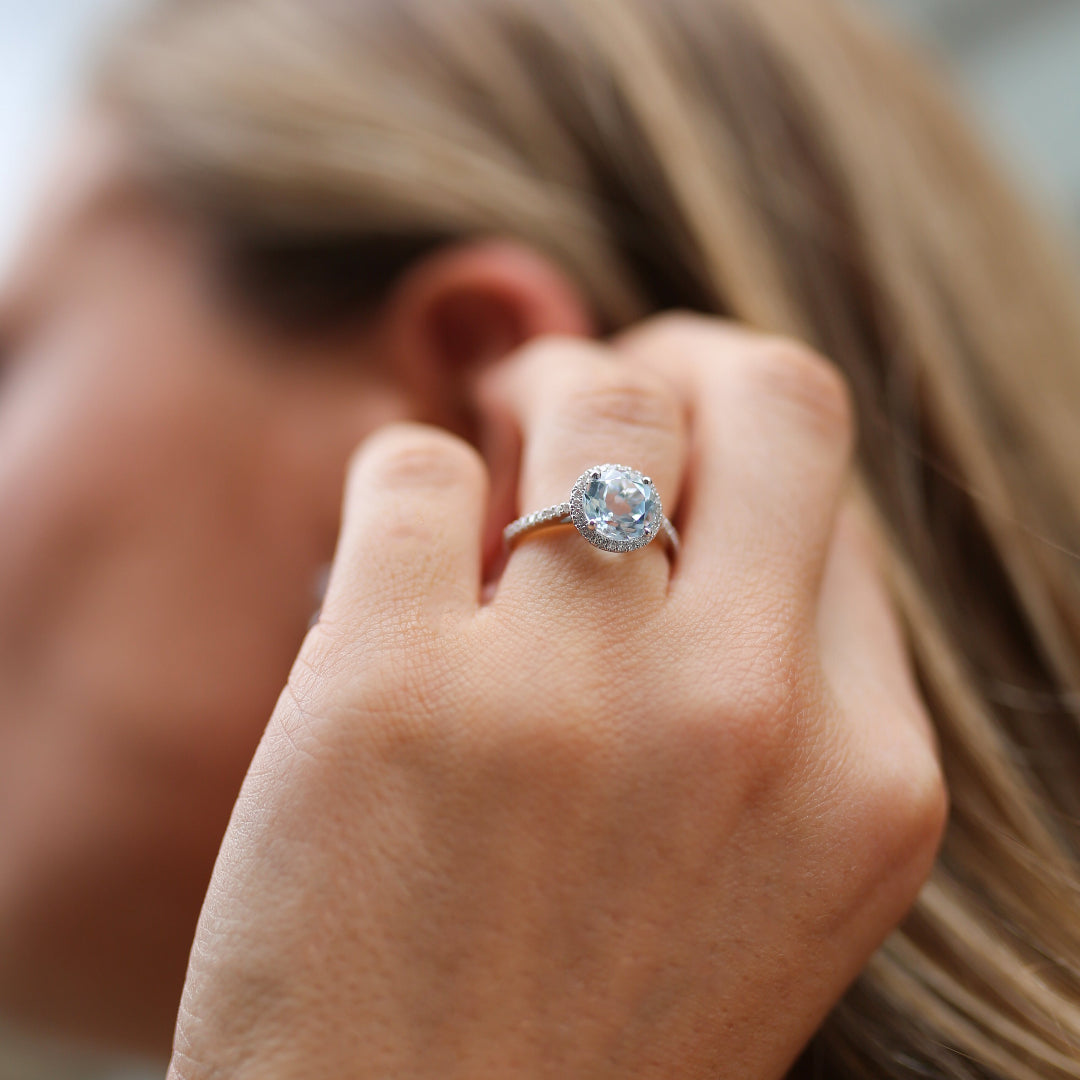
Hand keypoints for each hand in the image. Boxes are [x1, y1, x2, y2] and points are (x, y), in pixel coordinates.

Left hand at [168, 315, 946, 1079]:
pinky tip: (380, 546)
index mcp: (863, 776)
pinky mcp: (391, 690)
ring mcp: (570, 700)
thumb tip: (694, 475)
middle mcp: (746, 721)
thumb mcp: (757, 873)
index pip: (832, 491)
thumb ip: (766, 679)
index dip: (739, 438)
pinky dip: (394, 473)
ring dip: (532, 391)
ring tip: (483, 439)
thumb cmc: (579, 1028)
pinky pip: (412, 468)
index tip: (667, 444)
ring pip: (590, 401)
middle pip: (767, 398)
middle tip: (584, 393)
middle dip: (673, 364)